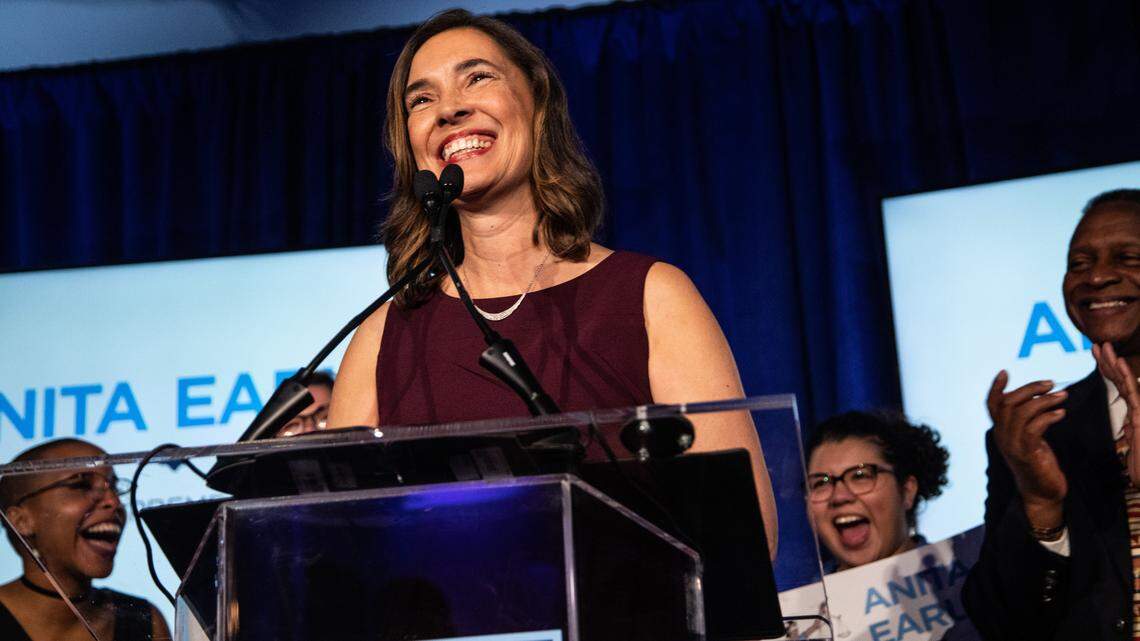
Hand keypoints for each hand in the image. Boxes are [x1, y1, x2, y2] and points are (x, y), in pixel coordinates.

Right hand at [987, 370, 1067, 526]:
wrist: (1042, 493)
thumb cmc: (1039, 463)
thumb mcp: (1030, 438)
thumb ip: (1027, 421)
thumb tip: (1035, 398)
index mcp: (1000, 432)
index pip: (991, 405)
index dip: (996, 388)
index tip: (1004, 372)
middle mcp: (1002, 436)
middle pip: (1008, 403)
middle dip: (1029, 389)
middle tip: (1050, 383)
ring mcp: (1013, 445)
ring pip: (1022, 413)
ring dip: (1044, 401)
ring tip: (1063, 396)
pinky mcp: (1027, 453)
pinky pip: (1034, 428)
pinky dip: (1048, 416)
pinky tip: (1061, 413)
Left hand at [1093, 342, 1139, 486]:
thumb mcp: (1134, 445)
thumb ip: (1132, 431)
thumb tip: (1129, 423)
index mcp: (1134, 413)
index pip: (1118, 387)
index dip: (1108, 369)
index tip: (1096, 354)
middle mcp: (1139, 409)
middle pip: (1121, 380)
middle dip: (1108, 361)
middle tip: (1096, 344)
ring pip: (1127, 382)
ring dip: (1114, 362)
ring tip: (1104, 346)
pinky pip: (1133, 393)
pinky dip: (1126, 376)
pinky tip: (1119, 363)